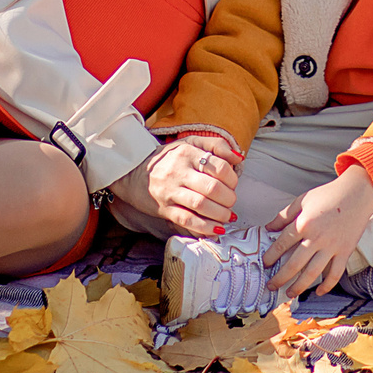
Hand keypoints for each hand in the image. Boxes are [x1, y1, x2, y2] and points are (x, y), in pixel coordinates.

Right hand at [107, 133, 239, 237]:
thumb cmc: (168, 158)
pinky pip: (187, 221)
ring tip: (227, 216)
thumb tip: (239, 157)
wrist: (133, 172)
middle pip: (212, 188)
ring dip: (220, 214)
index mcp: (187, 153)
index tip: (233, 184)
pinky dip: (204, 227)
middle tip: (231, 201)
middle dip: (228, 198)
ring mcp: (170, 191)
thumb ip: (216, 145)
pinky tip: (216, 229)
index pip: (218, 166)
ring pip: (201, 205)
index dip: (232, 178)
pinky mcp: (164, 209)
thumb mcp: (189, 143)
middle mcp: (178, 171)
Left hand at [264, 166, 372, 297]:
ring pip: (312, 273)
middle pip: (294, 264)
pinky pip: (335, 274)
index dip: (270, 256)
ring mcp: (332, 247)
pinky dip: (327, 285)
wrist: (357, 193)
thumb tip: (268, 228)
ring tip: (290, 294)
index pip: (282, 245)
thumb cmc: (328, 195)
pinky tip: (319, 292)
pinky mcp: (345, 252)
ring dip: (299, 287)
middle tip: (271, 286)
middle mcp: (317, 238)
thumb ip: (284, 215)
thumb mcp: (303, 200)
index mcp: (304, 223)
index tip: (265, 264)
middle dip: (280, 278)